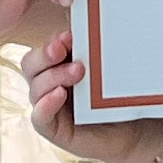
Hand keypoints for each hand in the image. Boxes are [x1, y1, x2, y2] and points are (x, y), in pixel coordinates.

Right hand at [23, 36, 132, 162]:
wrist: (131, 130)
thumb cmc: (117, 97)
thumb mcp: (105, 71)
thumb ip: (93, 54)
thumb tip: (92, 32)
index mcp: (56, 66)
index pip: (43, 49)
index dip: (52, 40)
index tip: (69, 35)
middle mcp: (48, 85)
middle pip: (30, 65)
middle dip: (45, 55)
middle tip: (62, 50)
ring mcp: (48, 107)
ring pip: (35, 88)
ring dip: (54, 76)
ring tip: (78, 72)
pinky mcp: (53, 130)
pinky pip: (40, 117)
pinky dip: (46, 104)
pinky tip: (59, 94)